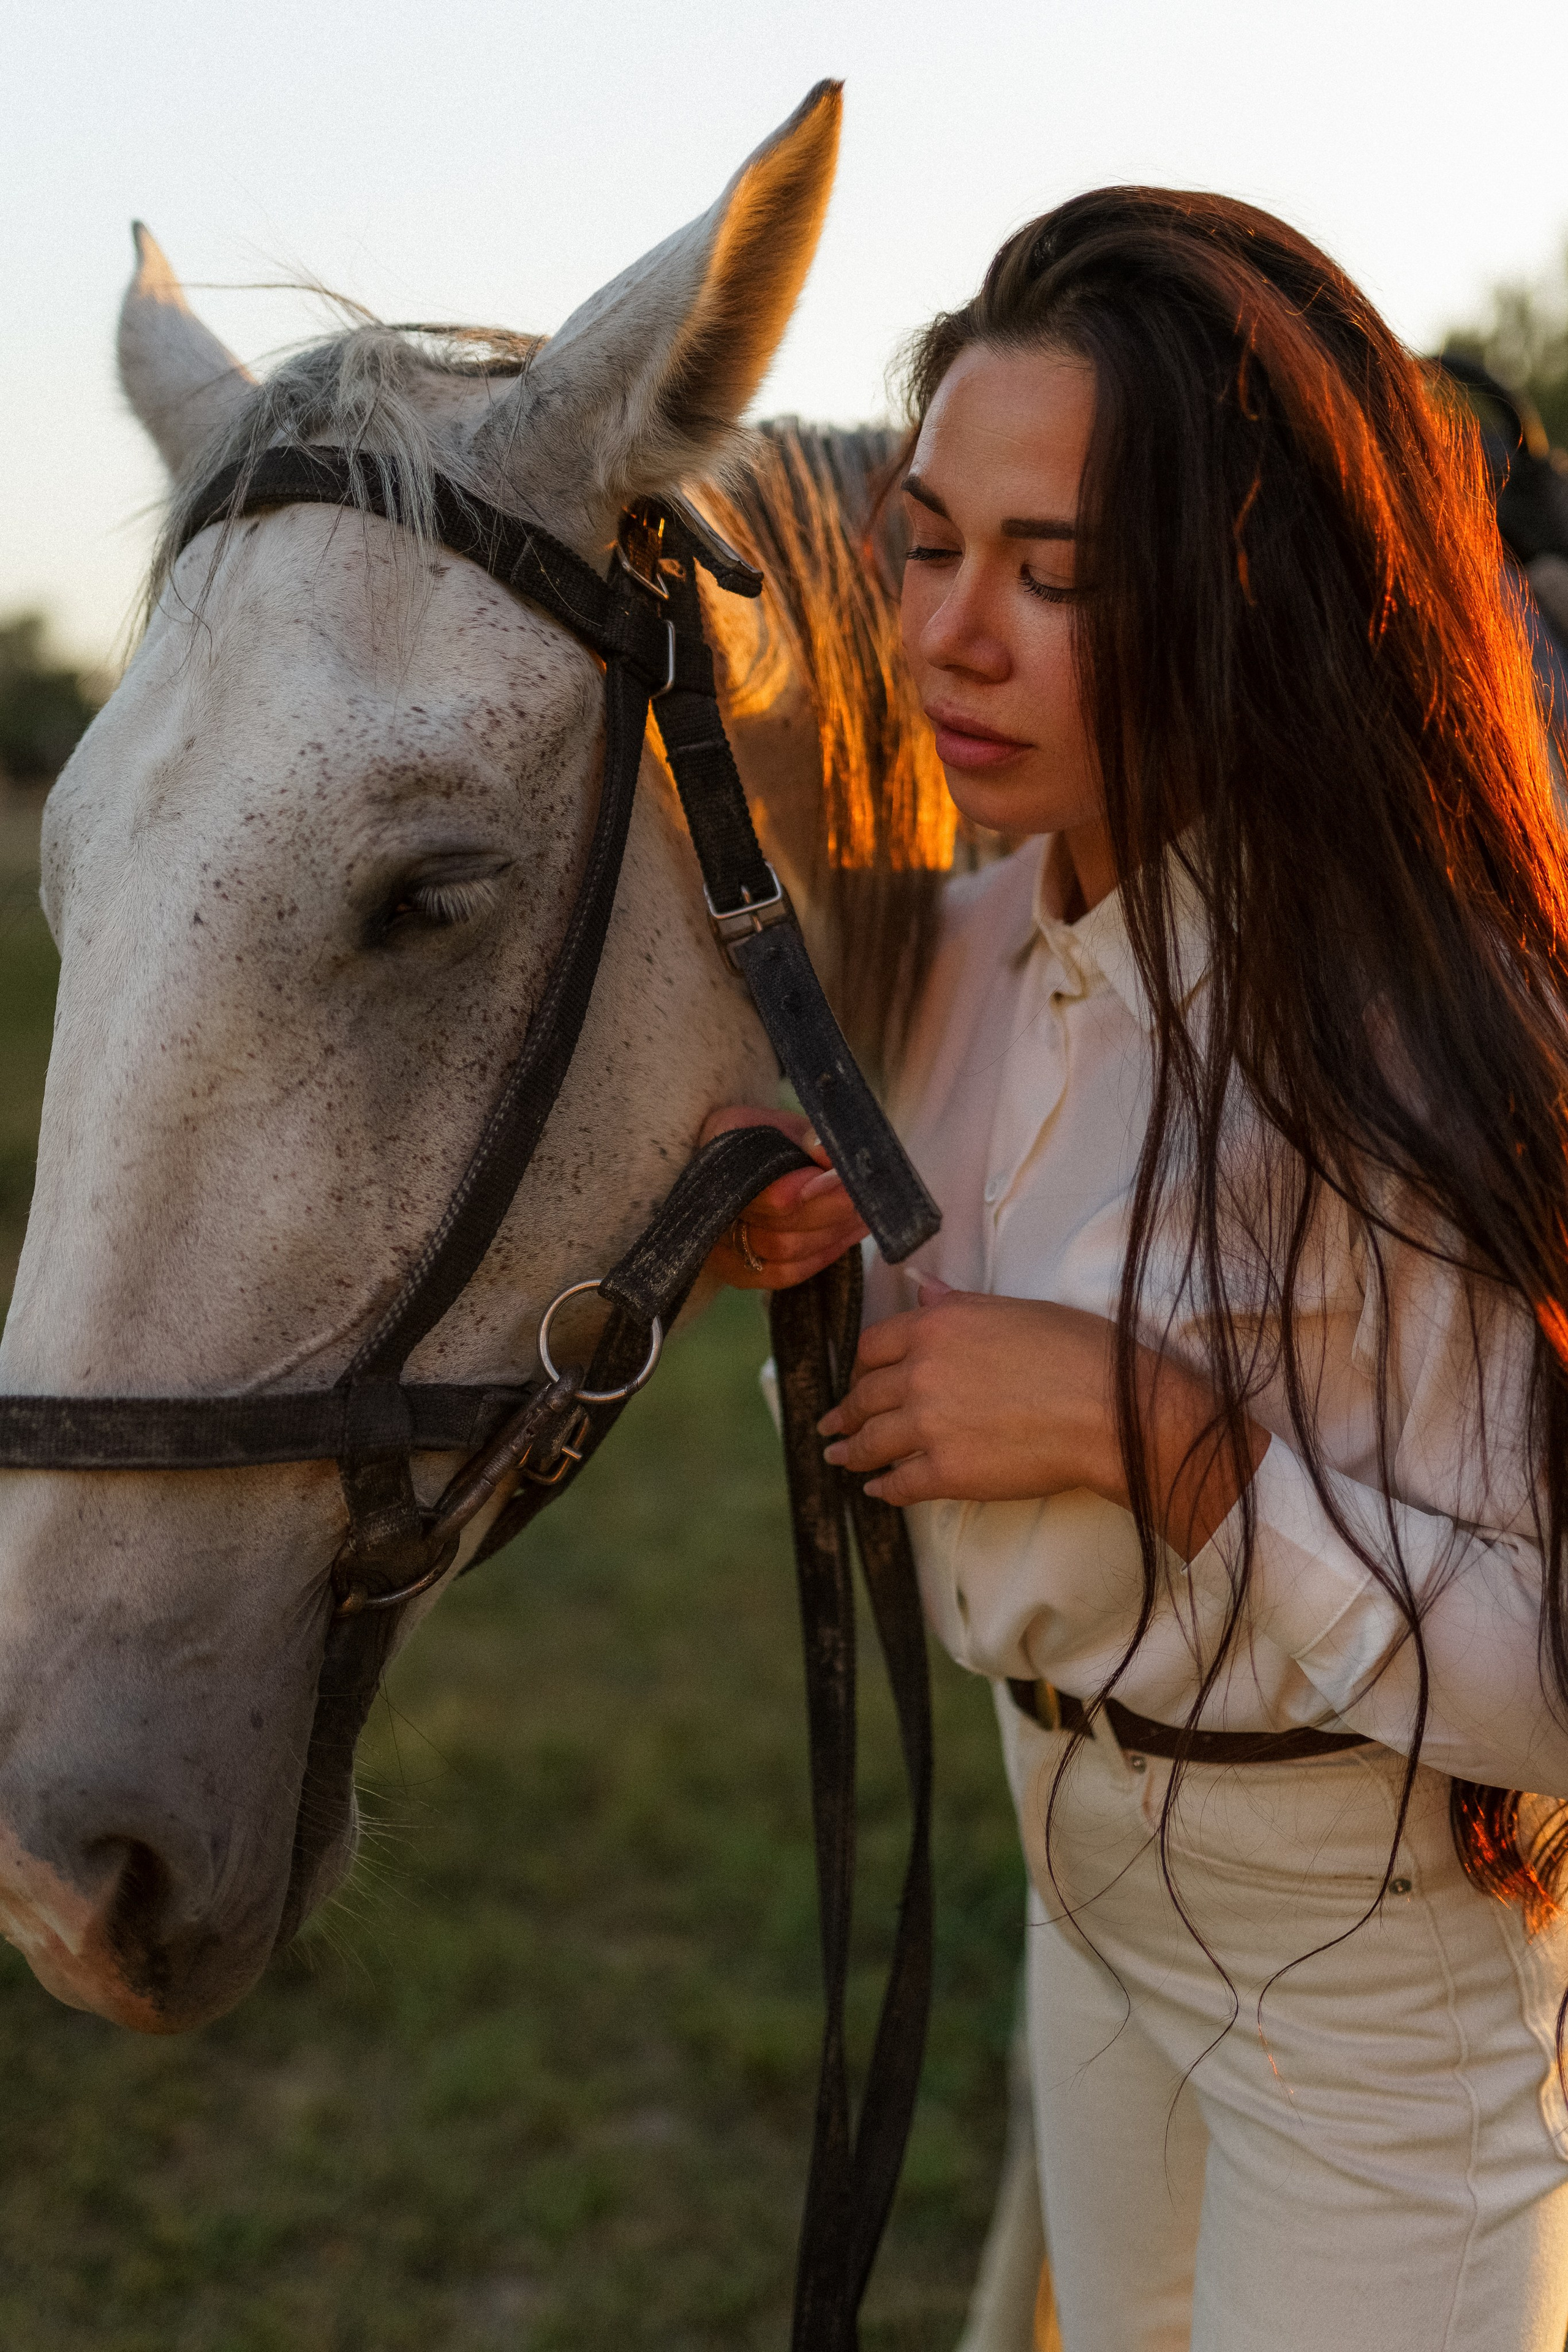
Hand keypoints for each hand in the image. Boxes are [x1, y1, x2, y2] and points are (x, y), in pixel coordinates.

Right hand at [698, 1106, 867, 1291]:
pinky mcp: (738, 1272)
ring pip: (786, 1255)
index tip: (843, 1181)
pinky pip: (784, 1275)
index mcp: (716, 1164)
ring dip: (833, 1234)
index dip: (808, 1194)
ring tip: (866, 1212)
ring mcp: (720, 1250)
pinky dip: (823, 1255)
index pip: (765, 1197)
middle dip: (832, 1214)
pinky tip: (849, 1234)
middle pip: (779, 1233)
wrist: (736, 1160)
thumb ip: (809, 1137)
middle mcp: (709, 1216)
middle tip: (868, 1197)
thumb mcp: (785, 1125)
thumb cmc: (763, 1140)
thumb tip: (829, 1155)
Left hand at [819, 1279, 1265, 1556]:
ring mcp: (928, 1426)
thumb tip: (921, 1287)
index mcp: (935, 1326)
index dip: (860, 1365)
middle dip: (845, 1411)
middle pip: (865, 1395)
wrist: (1105, 1409)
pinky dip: (883, 1489)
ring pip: (872, 1441)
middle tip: (832, 1423)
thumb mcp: (1013, 1309)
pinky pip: (900, 1483)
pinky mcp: (946, 1473)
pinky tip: (876, 1491)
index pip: (873, 1346)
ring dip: (851, 1451)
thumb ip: (957, 1304)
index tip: (855, 1376)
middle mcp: (920, 1373)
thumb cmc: (1076, 1351)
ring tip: (839, 1457)